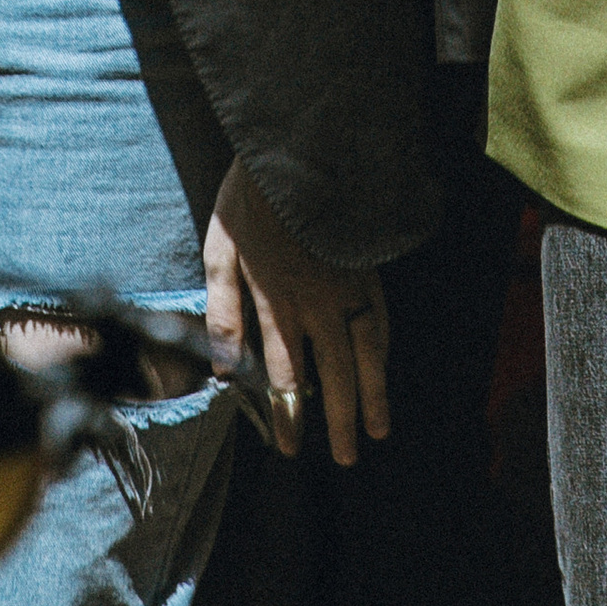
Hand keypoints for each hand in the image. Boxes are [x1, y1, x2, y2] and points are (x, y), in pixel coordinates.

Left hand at [203, 156, 388, 466]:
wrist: (300, 147)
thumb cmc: (252, 199)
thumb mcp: (221, 251)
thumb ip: (224, 311)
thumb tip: (225, 369)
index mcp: (278, 302)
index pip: (287, 373)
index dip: (289, 413)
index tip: (290, 447)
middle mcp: (318, 303)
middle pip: (334, 372)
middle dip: (340, 419)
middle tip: (346, 458)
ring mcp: (348, 285)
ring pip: (366, 351)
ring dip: (372, 394)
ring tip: (379, 429)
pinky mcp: (366, 267)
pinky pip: (381, 317)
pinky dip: (384, 349)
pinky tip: (384, 364)